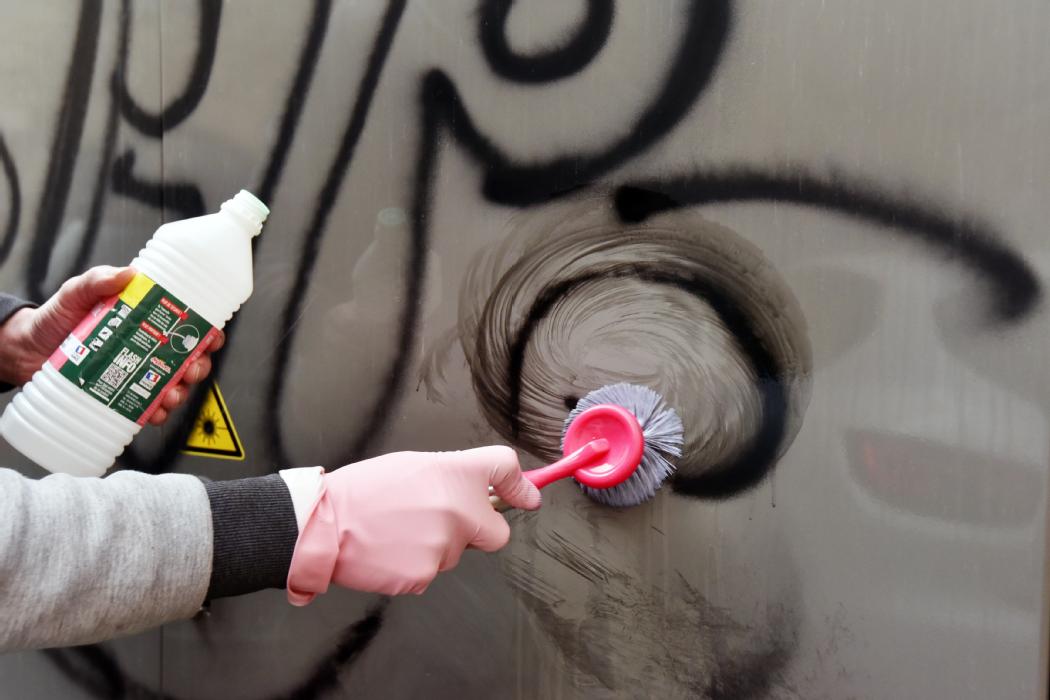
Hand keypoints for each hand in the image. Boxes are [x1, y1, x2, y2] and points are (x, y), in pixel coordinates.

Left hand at [0, 266, 223, 424]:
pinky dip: (159, 412)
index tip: (213, 336)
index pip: (188, 325)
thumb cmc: (54, 319)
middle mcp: (147, 347)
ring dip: (181, 392)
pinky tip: (156, 411)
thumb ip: (98, 280)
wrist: (23, 350)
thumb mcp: (75, 292)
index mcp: (146, 319)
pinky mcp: (122, 395)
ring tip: (171, 393)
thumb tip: (127, 273)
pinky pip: (150, 408)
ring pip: (175, 385)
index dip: (208, 332)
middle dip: (198, 366)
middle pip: (189, 358)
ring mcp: (137, 372)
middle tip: (191, 369)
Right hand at [286, 446, 541, 602]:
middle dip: (477, 532)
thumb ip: (454, 478)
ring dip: (436, 547)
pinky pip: (431, 573)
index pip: (504, 467)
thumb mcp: (413, 466)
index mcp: (454, 473)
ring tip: (399, 531)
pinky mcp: (425, 575)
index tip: (527, 496)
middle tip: (440, 522)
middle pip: (496, 532)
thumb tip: (481, 492)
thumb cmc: (363, 491)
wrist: (323, 523)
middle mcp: (458, 508)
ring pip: (456, 554)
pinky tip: (390, 550)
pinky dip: (414, 566)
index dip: (521, 485)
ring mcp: (444, 545)